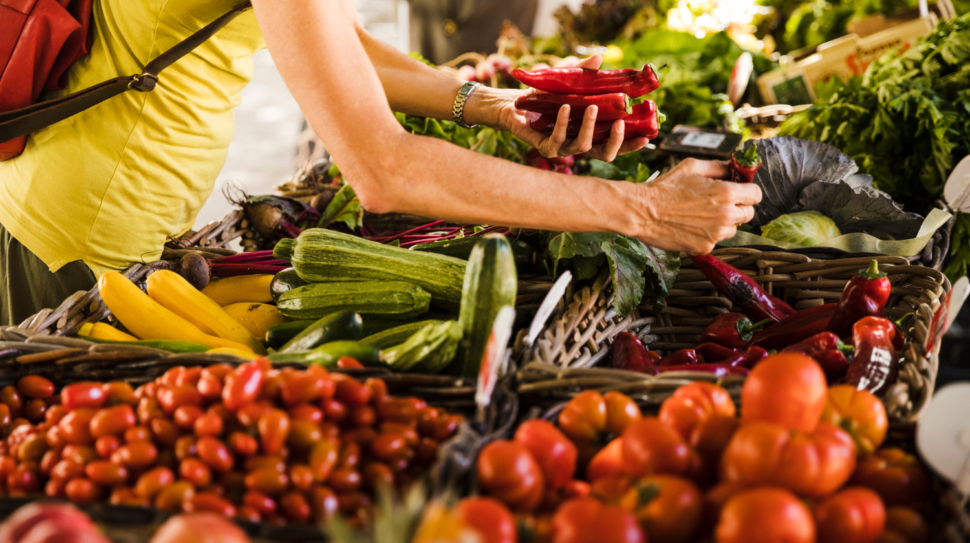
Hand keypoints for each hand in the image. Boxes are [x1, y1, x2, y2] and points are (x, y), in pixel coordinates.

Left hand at [464, 55, 648, 162]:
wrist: (515, 103)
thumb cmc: (545, 96)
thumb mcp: (568, 82)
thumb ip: (584, 73)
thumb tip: (599, 58)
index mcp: (591, 134)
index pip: (615, 145)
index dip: (631, 144)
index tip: (648, 136)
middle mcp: (579, 144)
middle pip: (605, 154)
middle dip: (617, 142)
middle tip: (623, 123)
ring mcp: (563, 148)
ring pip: (583, 146)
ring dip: (590, 127)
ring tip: (593, 107)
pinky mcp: (545, 146)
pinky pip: (558, 138)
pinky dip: (564, 122)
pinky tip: (566, 107)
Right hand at [633, 159, 761, 253]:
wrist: (642, 211)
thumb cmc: (665, 187)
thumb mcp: (692, 167)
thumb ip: (718, 166)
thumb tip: (733, 167)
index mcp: (725, 193)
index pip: (756, 195)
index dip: (748, 191)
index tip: (740, 191)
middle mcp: (725, 215)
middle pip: (749, 214)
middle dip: (738, 206)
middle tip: (719, 203)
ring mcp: (716, 234)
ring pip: (733, 228)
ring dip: (724, 222)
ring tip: (702, 214)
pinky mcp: (705, 247)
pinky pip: (716, 240)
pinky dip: (708, 234)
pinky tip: (691, 225)